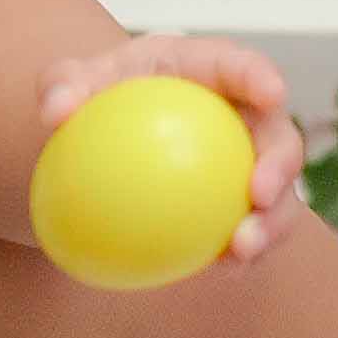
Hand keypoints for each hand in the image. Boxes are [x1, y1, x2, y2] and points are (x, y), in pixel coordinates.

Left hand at [33, 33, 313, 263]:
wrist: (112, 133)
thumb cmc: (98, 96)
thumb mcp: (74, 82)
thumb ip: (63, 86)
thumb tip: (56, 111)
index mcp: (210, 70)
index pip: (241, 66)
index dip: (263, 77)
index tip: (273, 93)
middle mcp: (243, 116)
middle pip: (278, 136)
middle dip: (281, 165)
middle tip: (259, 195)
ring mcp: (248, 164)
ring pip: (279, 194)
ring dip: (273, 224)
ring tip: (243, 251)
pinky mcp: (240, 205)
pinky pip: (250, 228)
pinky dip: (243, 252)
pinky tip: (220, 271)